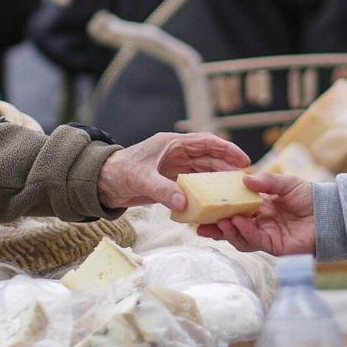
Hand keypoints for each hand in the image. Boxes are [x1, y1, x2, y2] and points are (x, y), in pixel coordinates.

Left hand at [97, 131, 248, 212]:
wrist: (101, 183)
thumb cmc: (118, 173)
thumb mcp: (141, 179)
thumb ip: (163, 190)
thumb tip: (184, 204)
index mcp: (173, 144)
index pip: (206, 142)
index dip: (227, 150)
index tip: (243, 160)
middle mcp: (177, 154)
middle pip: (209, 159)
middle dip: (227, 168)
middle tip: (245, 182)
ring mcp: (175, 169)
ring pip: (203, 173)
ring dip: (218, 182)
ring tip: (234, 194)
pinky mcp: (171, 183)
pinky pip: (193, 187)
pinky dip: (204, 193)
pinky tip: (214, 203)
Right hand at [198, 171, 315, 255]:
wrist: (328, 214)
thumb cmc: (310, 197)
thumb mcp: (286, 184)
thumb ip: (267, 182)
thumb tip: (245, 179)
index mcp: (259, 208)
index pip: (235, 209)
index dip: (220, 209)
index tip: (204, 204)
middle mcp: (259, 223)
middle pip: (232, 227)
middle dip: (215, 226)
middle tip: (199, 222)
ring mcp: (265, 236)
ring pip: (239, 237)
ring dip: (227, 230)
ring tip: (219, 221)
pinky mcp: (273, 246)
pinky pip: (254, 241)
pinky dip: (244, 232)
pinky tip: (238, 222)